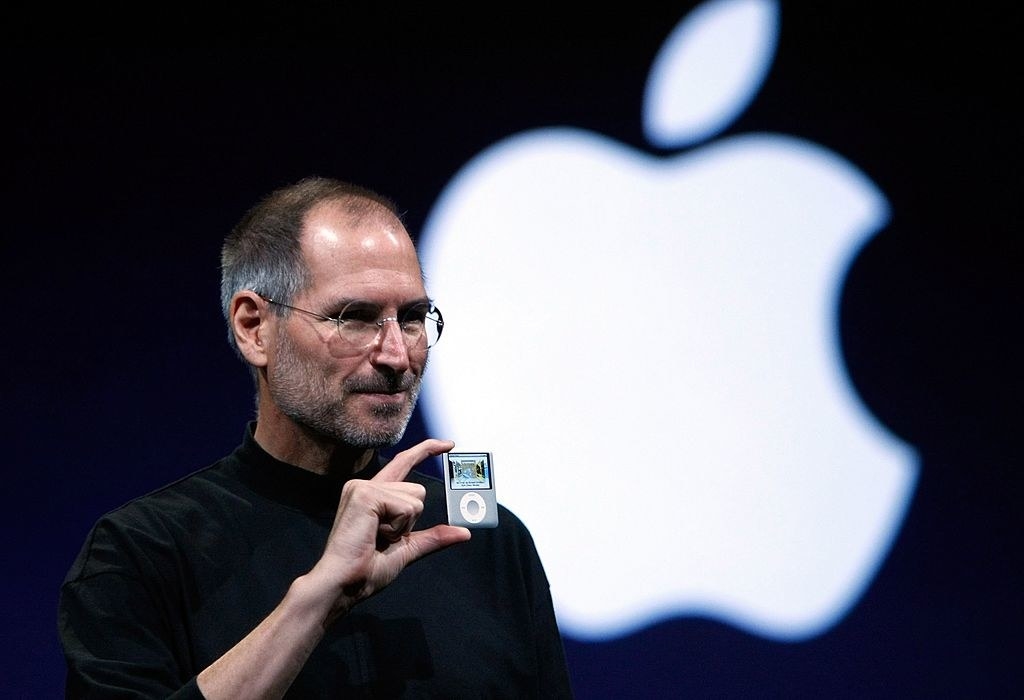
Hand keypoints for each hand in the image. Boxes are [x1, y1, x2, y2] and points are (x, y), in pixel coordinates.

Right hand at [313, 439, 470, 622]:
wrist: (345, 585)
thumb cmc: (366, 570)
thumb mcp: (408, 549)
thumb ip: (433, 537)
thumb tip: (464, 533)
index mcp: (373, 495)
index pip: (404, 463)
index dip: (427, 450)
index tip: (449, 444)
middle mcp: (366, 485)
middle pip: (418, 490)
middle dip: (410, 521)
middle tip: (383, 538)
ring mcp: (363, 487)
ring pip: (415, 498)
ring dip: (404, 526)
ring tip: (376, 538)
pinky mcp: (365, 494)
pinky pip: (406, 507)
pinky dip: (398, 528)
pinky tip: (375, 535)